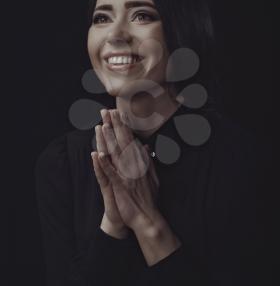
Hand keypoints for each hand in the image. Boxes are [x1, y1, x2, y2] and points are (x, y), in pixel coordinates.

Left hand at [96, 108, 159, 231]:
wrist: (148, 217)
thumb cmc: (149, 197)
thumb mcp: (153, 176)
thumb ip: (149, 161)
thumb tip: (146, 147)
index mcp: (140, 162)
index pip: (131, 140)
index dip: (123, 126)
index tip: (118, 113)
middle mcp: (134, 165)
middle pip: (123, 142)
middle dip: (114, 125)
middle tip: (107, 111)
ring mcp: (127, 175)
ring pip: (116, 154)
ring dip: (109, 139)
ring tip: (103, 125)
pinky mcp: (120, 186)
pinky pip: (111, 174)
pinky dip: (105, 164)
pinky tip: (98, 154)